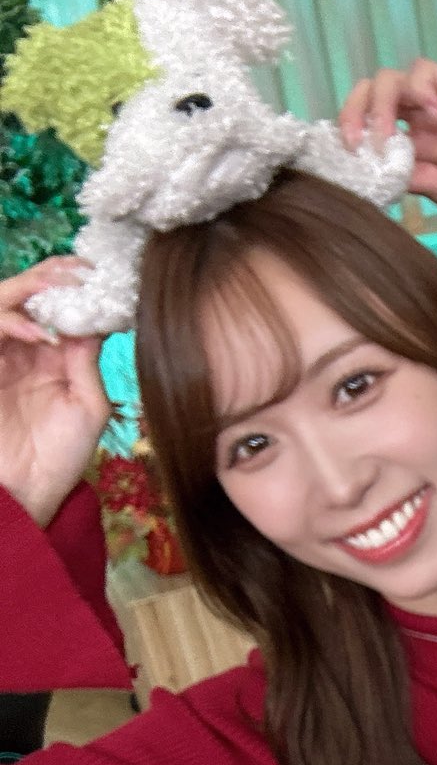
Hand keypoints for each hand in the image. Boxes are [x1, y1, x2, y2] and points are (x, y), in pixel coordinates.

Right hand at [0, 260, 109, 524]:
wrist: (28, 493)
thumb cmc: (61, 457)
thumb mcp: (88, 406)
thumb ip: (88, 361)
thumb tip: (94, 319)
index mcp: (52, 356)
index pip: (57, 306)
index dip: (73, 286)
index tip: (98, 273)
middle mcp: (23, 350)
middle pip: (25, 296)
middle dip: (49, 276)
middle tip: (76, 270)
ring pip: (0, 302)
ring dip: (27, 289)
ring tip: (56, 289)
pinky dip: (10, 323)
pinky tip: (40, 334)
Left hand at [338, 59, 436, 222]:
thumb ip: (425, 187)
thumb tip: (387, 176)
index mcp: (416, 153)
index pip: (368, 136)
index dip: (352, 144)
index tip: (349, 165)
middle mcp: (419, 124)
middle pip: (366, 100)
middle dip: (352, 116)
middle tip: (358, 145)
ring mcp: (435, 102)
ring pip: (386, 81)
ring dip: (377, 105)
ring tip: (389, 137)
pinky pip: (421, 72)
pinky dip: (418, 91)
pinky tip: (435, 118)